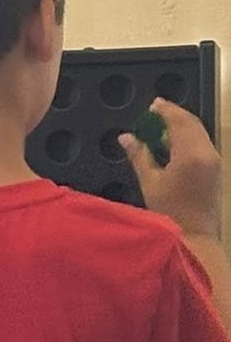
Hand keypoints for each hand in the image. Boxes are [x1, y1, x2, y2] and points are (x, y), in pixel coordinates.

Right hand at [122, 100, 222, 239]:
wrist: (196, 237)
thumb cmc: (169, 213)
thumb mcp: (150, 183)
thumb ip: (139, 156)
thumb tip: (126, 137)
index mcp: (191, 154)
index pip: (180, 122)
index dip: (166, 110)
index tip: (153, 104)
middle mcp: (207, 153)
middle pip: (192, 124)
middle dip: (174, 116)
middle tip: (155, 113)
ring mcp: (214, 160)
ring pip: (199, 133)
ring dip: (181, 126)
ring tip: (161, 128)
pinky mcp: (215, 169)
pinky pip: (202, 143)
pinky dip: (188, 138)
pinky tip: (173, 145)